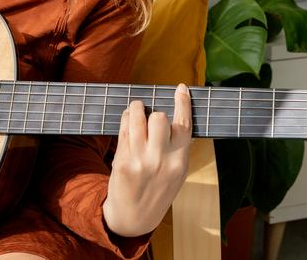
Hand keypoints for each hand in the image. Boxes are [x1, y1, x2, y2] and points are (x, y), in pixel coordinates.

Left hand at [102, 84, 192, 236]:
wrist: (133, 218)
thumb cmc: (156, 191)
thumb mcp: (175, 174)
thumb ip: (177, 148)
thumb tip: (176, 117)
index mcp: (180, 162)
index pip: (184, 126)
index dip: (183, 104)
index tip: (181, 88)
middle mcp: (162, 161)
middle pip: (160, 117)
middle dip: (154, 112)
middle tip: (149, 114)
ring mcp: (141, 161)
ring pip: (138, 117)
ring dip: (136, 108)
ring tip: (135, 109)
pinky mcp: (123, 162)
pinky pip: (123, 129)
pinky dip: (125, 119)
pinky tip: (127, 121)